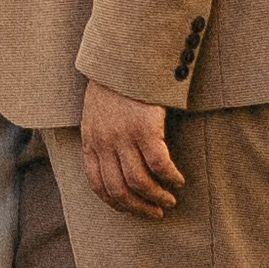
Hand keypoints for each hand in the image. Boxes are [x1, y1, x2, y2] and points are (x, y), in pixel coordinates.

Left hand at [79, 84, 184, 218]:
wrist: (124, 54)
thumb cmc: (115, 83)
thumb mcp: (96, 113)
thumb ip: (101, 137)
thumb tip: (115, 163)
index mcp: (90, 140)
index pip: (98, 184)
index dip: (116, 203)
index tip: (132, 210)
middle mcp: (104, 142)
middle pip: (118, 189)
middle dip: (138, 208)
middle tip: (156, 213)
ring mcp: (123, 136)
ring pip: (139, 182)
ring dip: (157, 197)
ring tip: (169, 200)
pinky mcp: (145, 127)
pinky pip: (159, 164)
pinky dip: (170, 177)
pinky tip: (178, 180)